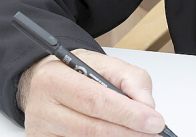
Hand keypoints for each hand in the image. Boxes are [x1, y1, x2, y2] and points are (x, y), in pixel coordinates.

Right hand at [19, 49, 166, 135]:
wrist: (48, 82)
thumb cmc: (77, 72)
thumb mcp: (105, 64)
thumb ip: (131, 80)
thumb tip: (147, 107)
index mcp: (55, 79)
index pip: (96, 100)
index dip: (128, 114)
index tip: (154, 121)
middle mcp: (42, 108)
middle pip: (91, 128)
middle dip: (127, 132)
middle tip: (152, 133)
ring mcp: (41, 132)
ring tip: (139, 134)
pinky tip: (119, 136)